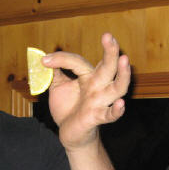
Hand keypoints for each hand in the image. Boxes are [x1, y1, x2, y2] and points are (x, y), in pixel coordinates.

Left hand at [42, 33, 129, 150]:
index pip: (78, 62)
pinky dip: (116, 110)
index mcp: (88, 76)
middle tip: (109, 36)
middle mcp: (98, 86)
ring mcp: (100, 101)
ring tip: (124, 59)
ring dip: (122, 74)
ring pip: (118, 87)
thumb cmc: (67, 107)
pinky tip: (121, 104)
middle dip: (110, 52)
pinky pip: (110, 114)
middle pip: (108, 67)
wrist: (70, 133)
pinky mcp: (97, 117)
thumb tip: (45, 56)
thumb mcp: (57, 86)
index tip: (45, 60)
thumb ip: (54, 72)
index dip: (61, 59)